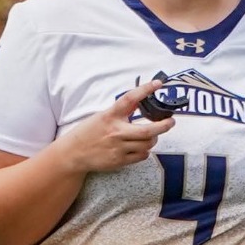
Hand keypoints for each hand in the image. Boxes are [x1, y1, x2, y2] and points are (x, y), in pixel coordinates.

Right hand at [54, 81, 175, 173]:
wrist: (73, 153)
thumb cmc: (88, 132)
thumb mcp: (103, 116)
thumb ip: (122, 111)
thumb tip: (140, 100)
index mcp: (110, 116)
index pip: (130, 99)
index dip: (145, 89)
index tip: (158, 83)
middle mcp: (116, 132)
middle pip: (147, 131)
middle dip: (164, 126)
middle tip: (171, 122)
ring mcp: (118, 148)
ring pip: (147, 144)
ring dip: (153, 139)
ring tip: (152, 135)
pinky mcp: (119, 161)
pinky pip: (141, 156)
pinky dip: (145, 150)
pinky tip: (140, 147)